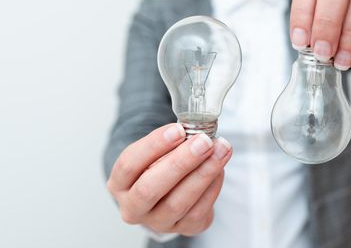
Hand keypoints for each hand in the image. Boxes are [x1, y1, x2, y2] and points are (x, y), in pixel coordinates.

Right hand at [106, 124, 231, 235]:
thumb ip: (170, 141)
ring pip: (178, 203)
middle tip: (204, 141)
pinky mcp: (183, 229)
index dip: (154, 145)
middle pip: (150, 188)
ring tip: (220, 150)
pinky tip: (219, 168)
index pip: (129, 164)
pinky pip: (199, 211)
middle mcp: (133, 207)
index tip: (179, 129)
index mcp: (120, 183)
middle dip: (181, 162)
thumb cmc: (160, 166)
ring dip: (203, 173)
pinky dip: (212, 187)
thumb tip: (196, 131)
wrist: (169, 193)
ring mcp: (157, 222)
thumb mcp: (156, 152)